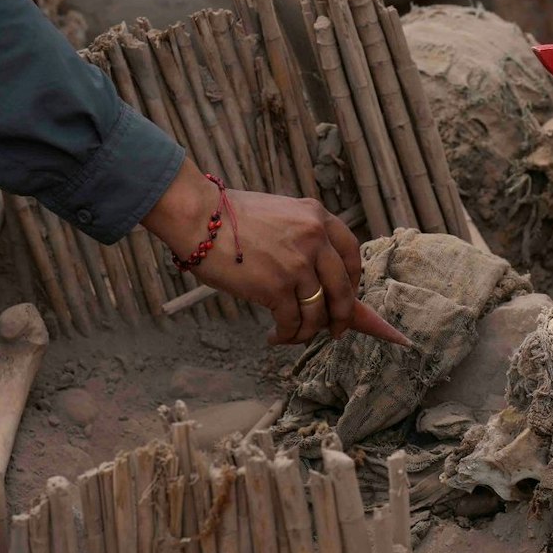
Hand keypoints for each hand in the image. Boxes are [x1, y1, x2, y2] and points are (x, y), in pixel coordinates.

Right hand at [143, 163, 411, 347]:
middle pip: (343, 289)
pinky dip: (286, 335)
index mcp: (317, 216)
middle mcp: (315, 239)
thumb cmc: (230, 217)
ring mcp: (298, 264)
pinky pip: (292, 322)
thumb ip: (302, 236)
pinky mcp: (277, 288)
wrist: (199, 217)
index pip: (351, 252)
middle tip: (335, 331)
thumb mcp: (279, 214)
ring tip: (293, 336)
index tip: (348, 294)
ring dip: (308, 331)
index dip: (353, 280)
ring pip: (318, 312)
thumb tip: (317, 274)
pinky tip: (274, 337)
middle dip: (342, 317)